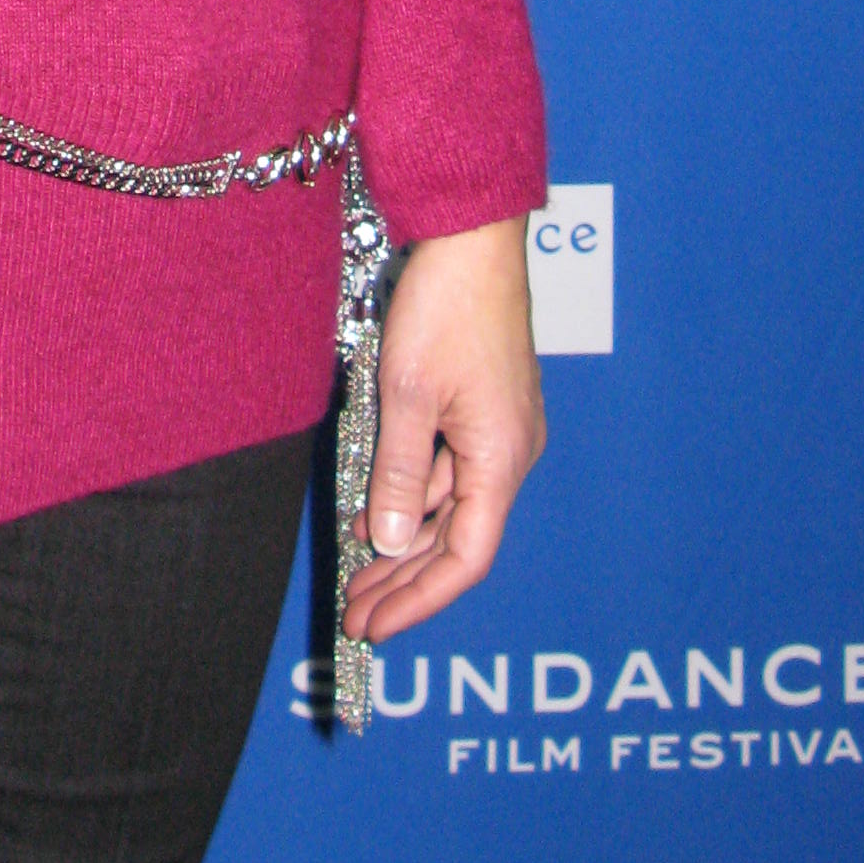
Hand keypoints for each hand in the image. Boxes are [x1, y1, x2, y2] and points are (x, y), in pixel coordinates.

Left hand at [339, 218, 545, 648]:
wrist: (474, 236)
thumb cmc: (446, 307)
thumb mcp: (406, 395)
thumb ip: (397, 473)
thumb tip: (385, 542)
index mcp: (501, 460)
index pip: (464, 559)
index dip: (418, 600)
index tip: (372, 627)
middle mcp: (510, 454)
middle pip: (456, 540)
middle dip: (403, 580)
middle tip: (353, 611)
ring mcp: (500, 431)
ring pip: (450, 506)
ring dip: (402, 539)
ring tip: (354, 570)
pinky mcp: (484, 409)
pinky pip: (449, 470)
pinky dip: (411, 495)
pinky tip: (371, 507)